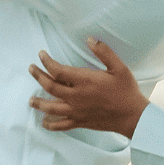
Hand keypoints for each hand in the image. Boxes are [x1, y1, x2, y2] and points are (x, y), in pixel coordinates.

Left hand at [29, 39, 147, 136]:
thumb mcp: (119, 67)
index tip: (41, 55)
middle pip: (50, 87)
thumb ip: (104, 52)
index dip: (47, 62)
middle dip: (38, 77)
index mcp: (85, 81)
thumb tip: (90, 39)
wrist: (132, 116)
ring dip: (39, 103)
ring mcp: (77, 111)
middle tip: (31, 69)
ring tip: (30, 100)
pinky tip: (44, 123)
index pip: (58, 70)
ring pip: (51, 107)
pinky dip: (51, 124)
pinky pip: (61, 125)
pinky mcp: (80, 122)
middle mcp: (77, 97)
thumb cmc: (126, 91)